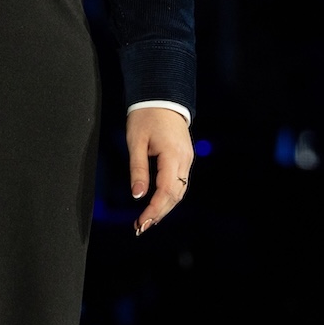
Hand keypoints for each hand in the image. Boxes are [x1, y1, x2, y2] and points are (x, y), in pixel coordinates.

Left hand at [126, 108, 192, 234]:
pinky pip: (179, 183)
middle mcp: (184, 160)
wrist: (162, 96)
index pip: (166, 191)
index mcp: (173, 155)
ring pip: (179, 191)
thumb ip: (138, 170)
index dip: (154, 210)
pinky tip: (157, 204)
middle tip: (140, 228)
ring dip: (164, 208)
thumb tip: (138, 196)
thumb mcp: (136, 142)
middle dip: (159, 214)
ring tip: (147, 221)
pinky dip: (169, 197)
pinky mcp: (185, 158)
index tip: (140, 223)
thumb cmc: (146, 116)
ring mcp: (187, 159)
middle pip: (175, 196)